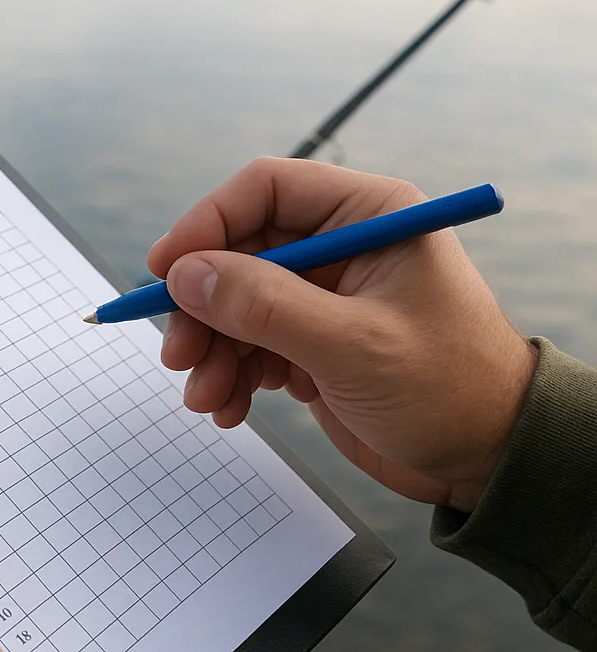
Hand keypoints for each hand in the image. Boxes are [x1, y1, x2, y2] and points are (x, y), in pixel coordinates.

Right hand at [147, 158, 536, 512]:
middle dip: (203, 305)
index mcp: (367, 215)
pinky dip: (231, 373)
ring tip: (207, 398)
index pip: (266, 190)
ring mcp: (323, 296)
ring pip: (236, 302)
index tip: (165, 270)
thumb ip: (265, 305)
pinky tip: (231, 408)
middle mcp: (340, 245)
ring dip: (212, 349)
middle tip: (178, 355)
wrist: (487, 462)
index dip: (207, 222)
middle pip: (240, 252)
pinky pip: (250, 343)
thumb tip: (183, 274)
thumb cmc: (449, 390)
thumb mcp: (352, 345)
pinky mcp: (311, 341)